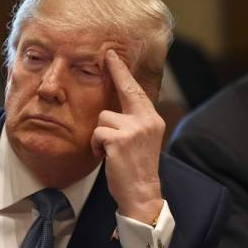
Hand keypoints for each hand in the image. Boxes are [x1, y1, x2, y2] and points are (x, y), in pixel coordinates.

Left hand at [90, 50, 163, 223]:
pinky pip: (96, 133)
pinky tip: (105, 156)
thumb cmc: (135, 167)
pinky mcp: (119, 139)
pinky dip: (95, 146)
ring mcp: (134, 129)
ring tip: (109, 150)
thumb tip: (115, 106)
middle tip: (106, 55)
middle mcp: (147, 121)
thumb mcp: (139, 140)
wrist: (141, 192)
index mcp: (152, 120)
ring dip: (99, 135)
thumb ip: (131, 121)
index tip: (114, 56)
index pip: (137, 91)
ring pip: (102, 117)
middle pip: (125, 91)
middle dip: (115, 72)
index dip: (124, 73)